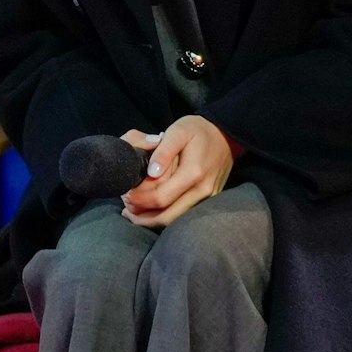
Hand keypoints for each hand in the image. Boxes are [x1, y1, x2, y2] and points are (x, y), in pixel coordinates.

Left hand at [119, 116, 234, 228]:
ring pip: (175, 221)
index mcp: (193, 173)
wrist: (226, 135)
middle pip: (166, 216)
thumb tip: (151, 173)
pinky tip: (150, 211)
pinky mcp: (208, 201)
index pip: (160, 197)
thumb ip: (163, 151)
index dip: (139, 199)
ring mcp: (207, 198)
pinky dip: (165, 216)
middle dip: (141, 215)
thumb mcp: (178, 131)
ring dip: (151, 220)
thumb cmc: (198, 131)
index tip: (125, 193)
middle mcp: (202, 191)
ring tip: (132, 212)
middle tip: (125, 205)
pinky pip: (184, 216)